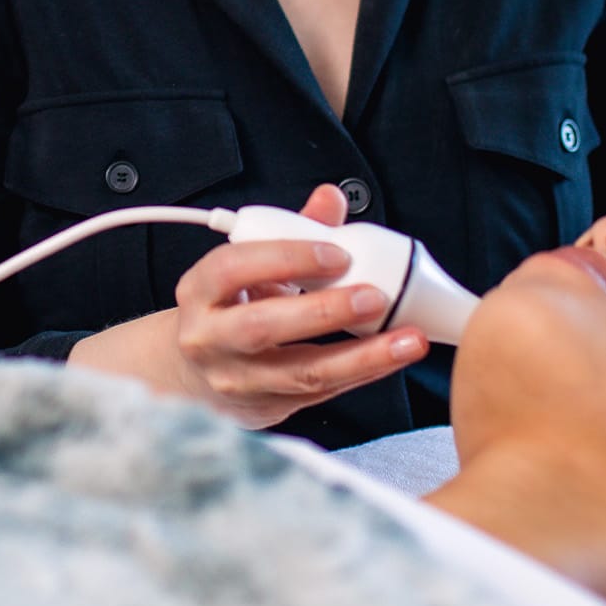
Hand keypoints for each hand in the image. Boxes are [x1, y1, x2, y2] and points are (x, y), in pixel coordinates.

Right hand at [169, 182, 428, 428]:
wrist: (201, 372)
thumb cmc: (232, 306)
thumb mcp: (249, 267)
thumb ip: (292, 230)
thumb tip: (330, 198)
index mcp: (199, 290)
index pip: (232, 268)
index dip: (285, 257)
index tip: (337, 253)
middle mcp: (208, 339)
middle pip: (260, 327)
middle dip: (323, 311)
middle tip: (375, 296)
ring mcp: (236, 380)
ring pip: (300, 372)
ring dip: (361, 356)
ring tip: (406, 339)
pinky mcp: (267, 407)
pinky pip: (322, 393)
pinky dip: (363, 372)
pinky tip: (393, 356)